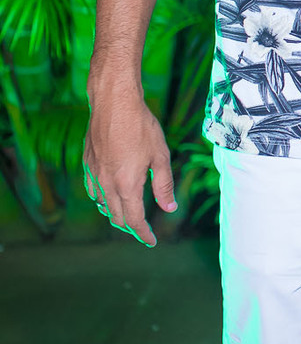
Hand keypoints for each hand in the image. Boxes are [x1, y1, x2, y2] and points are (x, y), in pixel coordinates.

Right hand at [83, 86, 175, 246]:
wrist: (114, 102)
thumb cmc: (141, 127)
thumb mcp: (160, 157)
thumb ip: (163, 185)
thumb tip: (169, 208)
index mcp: (127, 185)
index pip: (134, 220)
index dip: (143, 233)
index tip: (151, 240)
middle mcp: (107, 184)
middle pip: (116, 216)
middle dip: (131, 226)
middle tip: (143, 229)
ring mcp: (94, 173)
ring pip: (102, 205)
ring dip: (115, 214)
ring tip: (128, 214)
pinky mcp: (87, 163)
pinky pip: (93, 190)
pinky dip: (102, 199)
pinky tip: (109, 195)